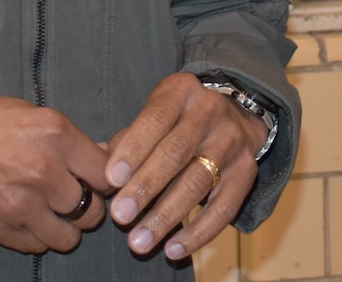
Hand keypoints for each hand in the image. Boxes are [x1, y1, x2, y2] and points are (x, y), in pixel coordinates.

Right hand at [0, 85, 111, 253]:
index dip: (107, 178)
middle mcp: (42, 170)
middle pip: (93, 208)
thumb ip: (63, 138)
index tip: (97, 179)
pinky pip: (34, 246)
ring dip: (66, 228)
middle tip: (75, 198)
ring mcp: (18, 203)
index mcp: (54, 133)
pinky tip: (28, 220)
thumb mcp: (24, 111)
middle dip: (89, 205)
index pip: (107, 172)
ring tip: (53, 214)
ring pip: (68, 236)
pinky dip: (37, 238)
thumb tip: (98, 156)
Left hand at [104, 73, 263, 260]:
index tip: (111, 179)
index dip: (133, 148)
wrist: (236, 114)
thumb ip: (126, 141)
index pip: (156, 118)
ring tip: (139, 241)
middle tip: (120, 216)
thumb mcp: (154, 115)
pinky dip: (199, 232)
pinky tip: (173, 249)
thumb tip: (95, 172)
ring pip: (200, 181)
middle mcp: (211, 111)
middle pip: (177, 151)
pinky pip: (225, 207)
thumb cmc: (177, 121)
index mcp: (181, 92)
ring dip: (167, 215)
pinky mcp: (246, 172)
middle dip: (146, 186)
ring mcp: (232, 141)